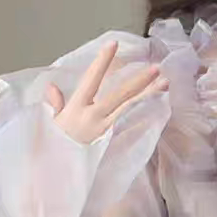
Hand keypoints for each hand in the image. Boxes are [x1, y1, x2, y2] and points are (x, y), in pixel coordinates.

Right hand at [44, 41, 168, 143]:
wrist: (60, 171)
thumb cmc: (55, 144)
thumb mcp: (51, 122)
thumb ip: (55, 104)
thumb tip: (52, 87)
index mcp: (77, 107)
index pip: (92, 80)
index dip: (102, 62)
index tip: (113, 44)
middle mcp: (94, 117)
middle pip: (120, 96)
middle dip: (138, 81)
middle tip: (156, 68)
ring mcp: (105, 129)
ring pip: (130, 108)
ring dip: (148, 95)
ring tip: (164, 83)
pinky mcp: (112, 138)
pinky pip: (130, 122)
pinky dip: (144, 112)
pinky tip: (157, 105)